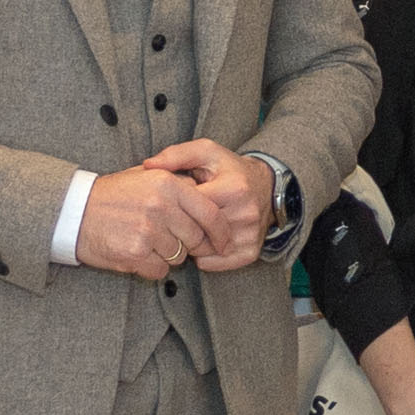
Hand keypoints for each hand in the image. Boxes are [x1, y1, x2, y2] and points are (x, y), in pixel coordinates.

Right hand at [75, 164, 213, 278]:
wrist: (72, 211)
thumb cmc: (111, 195)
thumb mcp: (145, 176)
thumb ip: (177, 183)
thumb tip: (206, 195)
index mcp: (168, 184)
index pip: (211, 213)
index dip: (221, 232)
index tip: (224, 242)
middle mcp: (161, 206)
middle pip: (196, 238)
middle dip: (190, 245)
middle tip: (173, 241)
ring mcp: (148, 231)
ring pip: (179, 257)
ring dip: (168, 255)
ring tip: (146, 242)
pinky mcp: (135, 253)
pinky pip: (160, 271)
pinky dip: (152, 268)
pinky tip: (136, 254)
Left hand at [144, 137, 269, 267]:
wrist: (265, 185)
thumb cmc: (230, 169)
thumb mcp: (205, 152)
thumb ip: (176, 155)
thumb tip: (148, 165)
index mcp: (234, 188)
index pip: (192, 207)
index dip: (175, 206)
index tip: (170, 201)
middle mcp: (246, 213)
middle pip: (197, 231)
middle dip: (182, 225)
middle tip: (176, 217)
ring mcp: (250, 234)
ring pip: (205, 250)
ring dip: (192, 243)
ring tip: (191, 227)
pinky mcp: (252, 251)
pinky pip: (217, 263)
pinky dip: (205, 256)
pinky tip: (203, 241)